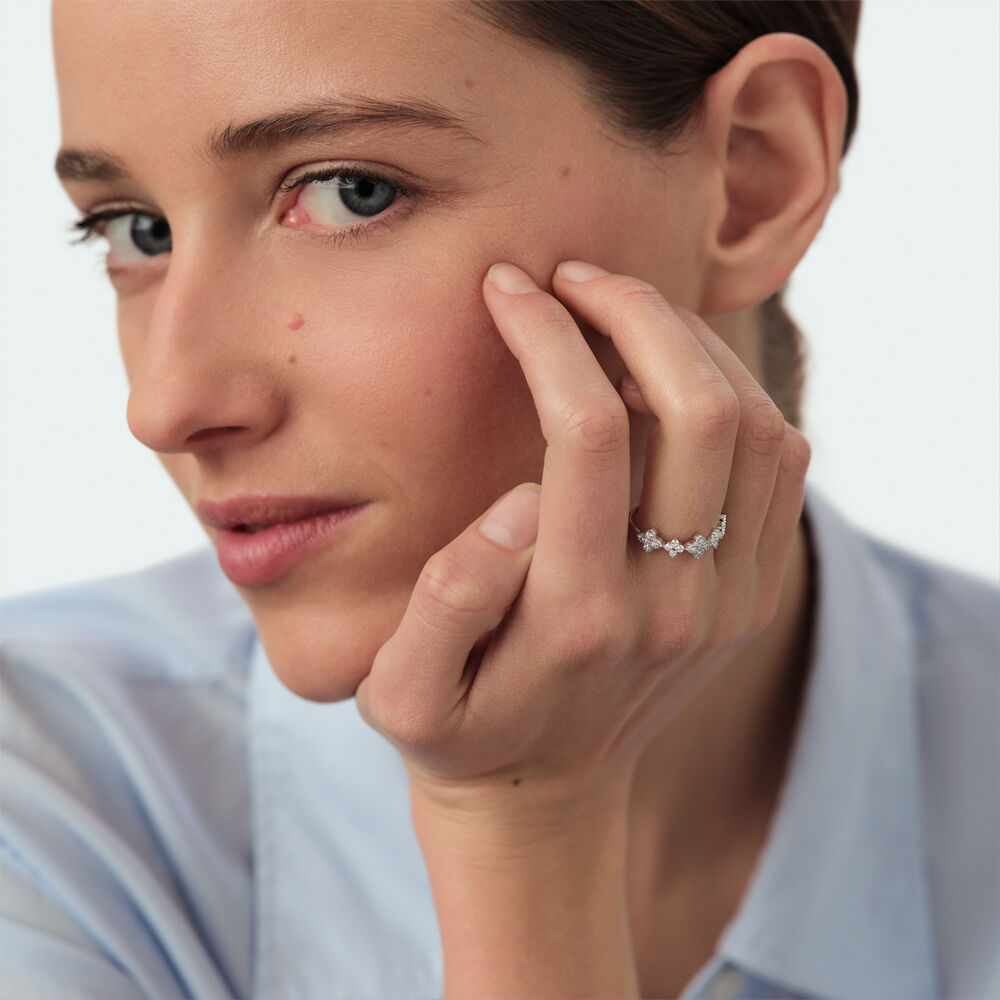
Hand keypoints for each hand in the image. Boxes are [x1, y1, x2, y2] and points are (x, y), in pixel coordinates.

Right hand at [355, 260, 808, 809]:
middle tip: (574, 275)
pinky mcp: (754, 592)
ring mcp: (729, 599)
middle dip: (635, 312)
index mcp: (578, 614)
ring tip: (620, 310)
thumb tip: (519, 502)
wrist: (544, 796)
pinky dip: (735, 392)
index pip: (586, 432)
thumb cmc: (459, 731)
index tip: (507, 290)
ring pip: (756, 426)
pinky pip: (780, 463)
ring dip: (692, 343)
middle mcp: (674, 603)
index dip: (546, 337)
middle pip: (696, 410)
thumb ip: (446, 602)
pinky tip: (669, 373)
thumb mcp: (404, 691)